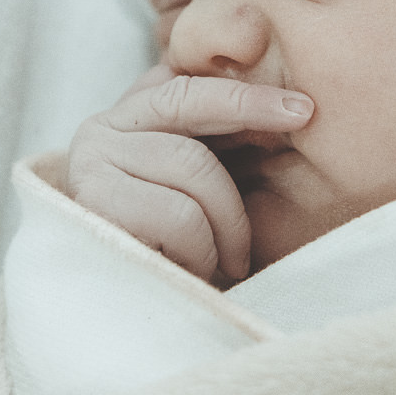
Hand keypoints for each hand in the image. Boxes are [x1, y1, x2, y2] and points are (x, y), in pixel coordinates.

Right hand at [65, 65, 314, 281]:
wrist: (113, 311)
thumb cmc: (173, 247)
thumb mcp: (200, 185)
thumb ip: (223, 141)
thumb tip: (293, 109)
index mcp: (133, 113)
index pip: (192, 84)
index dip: (248, 91)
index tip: (304, 108)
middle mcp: (103, 128)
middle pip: (189, 104)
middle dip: (252, 116)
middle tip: (301, 142)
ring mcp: (91, 163)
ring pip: (192, 164)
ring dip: (226, 223)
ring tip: (227, 261)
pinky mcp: (91, 205)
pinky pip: (178, 215)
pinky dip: (202, 249)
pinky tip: (194, 269)